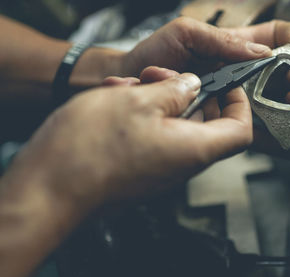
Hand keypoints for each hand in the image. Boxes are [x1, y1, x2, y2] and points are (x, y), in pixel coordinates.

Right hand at [10, 71, 251, 213]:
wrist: (48, 187)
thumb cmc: (90, 149)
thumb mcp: (138, 100)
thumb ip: (174, 90)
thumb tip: (192, 87)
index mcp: (194, 149)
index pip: (240, 130)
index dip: (238, 103)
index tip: (224, 83)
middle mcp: (181, 165)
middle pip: (206, 124)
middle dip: (188, 92)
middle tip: (161, 76)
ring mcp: (159, 170)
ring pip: (174, 126)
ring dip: (158, 100)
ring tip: (131, 84)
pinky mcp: (138, 171)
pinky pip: (153, 137)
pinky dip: (142, 115)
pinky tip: (118, 101)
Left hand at [118, 17, 289, 157]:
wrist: (124, 80)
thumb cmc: (153, 52)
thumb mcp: (188, 33)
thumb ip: (222, 41)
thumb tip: (262, 53)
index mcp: (231, 52)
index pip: (271, 50)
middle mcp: (233, 80)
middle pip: (275, 89)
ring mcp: (225, 104)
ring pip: (265, 115)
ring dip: (288, 120)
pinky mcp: (214, 125)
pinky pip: (244, 135)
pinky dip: (274, 143)